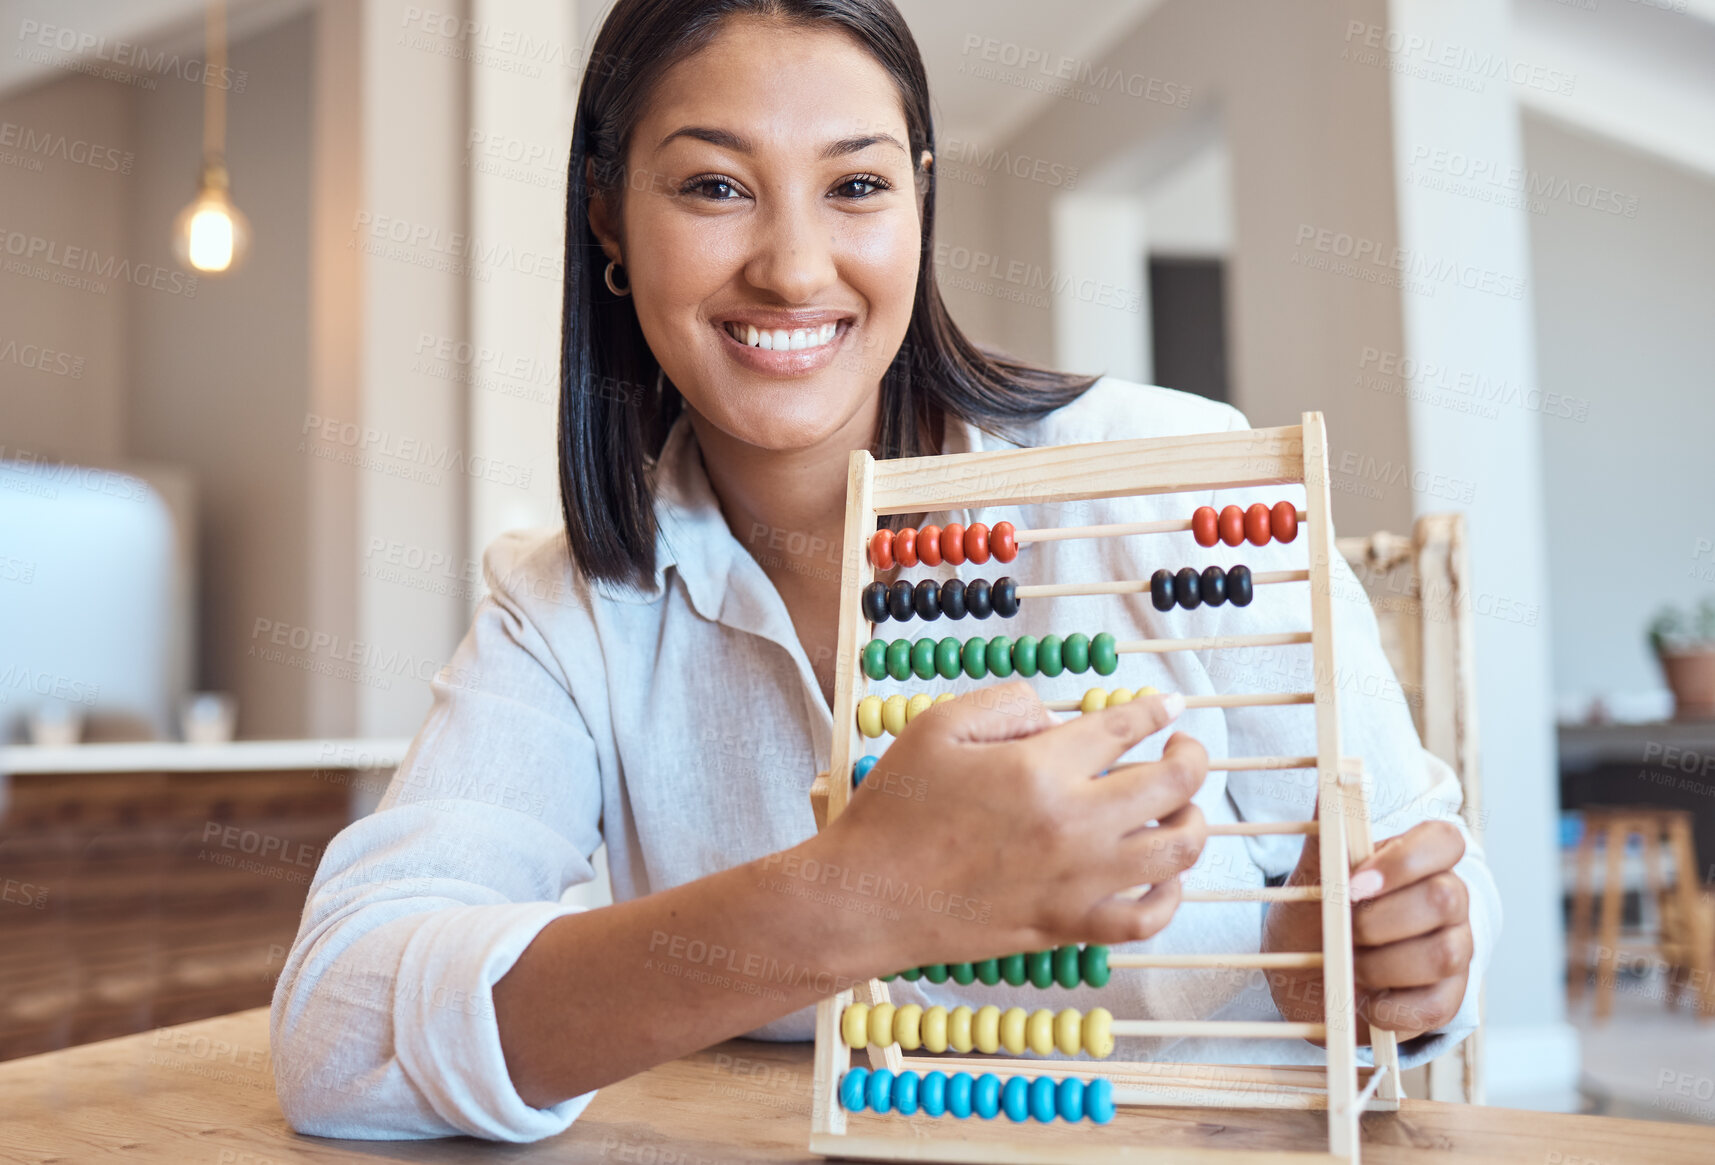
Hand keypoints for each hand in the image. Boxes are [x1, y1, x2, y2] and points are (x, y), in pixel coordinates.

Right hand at [813, 681, 1208, 975]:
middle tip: (1184, 747)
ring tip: (1182, 806)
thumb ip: (1009, 704)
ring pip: (1177, 850)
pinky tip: (1165, 875)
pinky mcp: (1067, 926)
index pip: (1127, 728)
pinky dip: (1170, 894)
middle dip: (1190, 755)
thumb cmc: (895, 809)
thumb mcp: (938, 725)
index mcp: (1041, 768)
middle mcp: (1073, 825)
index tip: (1169, 705)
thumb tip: (1059, 720)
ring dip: (1192, 819)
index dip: (1156, 709)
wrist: (869, 897)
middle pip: (1173, 784)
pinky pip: (1146, 918)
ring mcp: (1077, 882)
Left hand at [1262, 817, 1471, 1042]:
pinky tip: (1365, 1001)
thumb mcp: (1312, 878)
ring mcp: (1455, 948)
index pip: (1444, 840)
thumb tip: (1329, 783)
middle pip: (1445, 899)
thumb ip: (1326, 835)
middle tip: (1345, 931)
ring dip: (1382, 964)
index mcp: (1418, 858)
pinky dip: (1392, 1008)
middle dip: (1382, 921)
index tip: (1353, 884)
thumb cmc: (1316, 916)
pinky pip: (1438, 1004)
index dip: (1404, 861)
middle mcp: (1449, 899)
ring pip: (1445, 953)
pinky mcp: (1448, 997)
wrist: (1308, 976)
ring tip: (1350, 965)